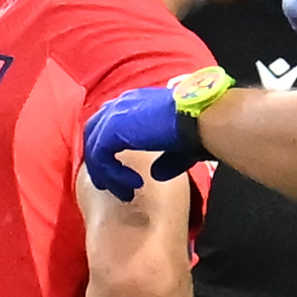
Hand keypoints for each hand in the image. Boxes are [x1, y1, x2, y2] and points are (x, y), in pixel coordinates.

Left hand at [80, 85, 210, 200]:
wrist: (201, 119)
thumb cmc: (198, 128)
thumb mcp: (179, 149)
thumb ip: (165, 161)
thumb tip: (156, 174)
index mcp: (135, 104)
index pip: (108, 125)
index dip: (108, 150)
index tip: (121, 175)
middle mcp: (121, 105)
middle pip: (94, 133)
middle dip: (99, 162)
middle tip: (108, 186)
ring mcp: (114, 115)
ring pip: (94, 148)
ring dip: (106, 174)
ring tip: (123, 193)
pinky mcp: (112, 128)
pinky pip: (100, 156)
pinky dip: (113, 175)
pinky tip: (134, 185)